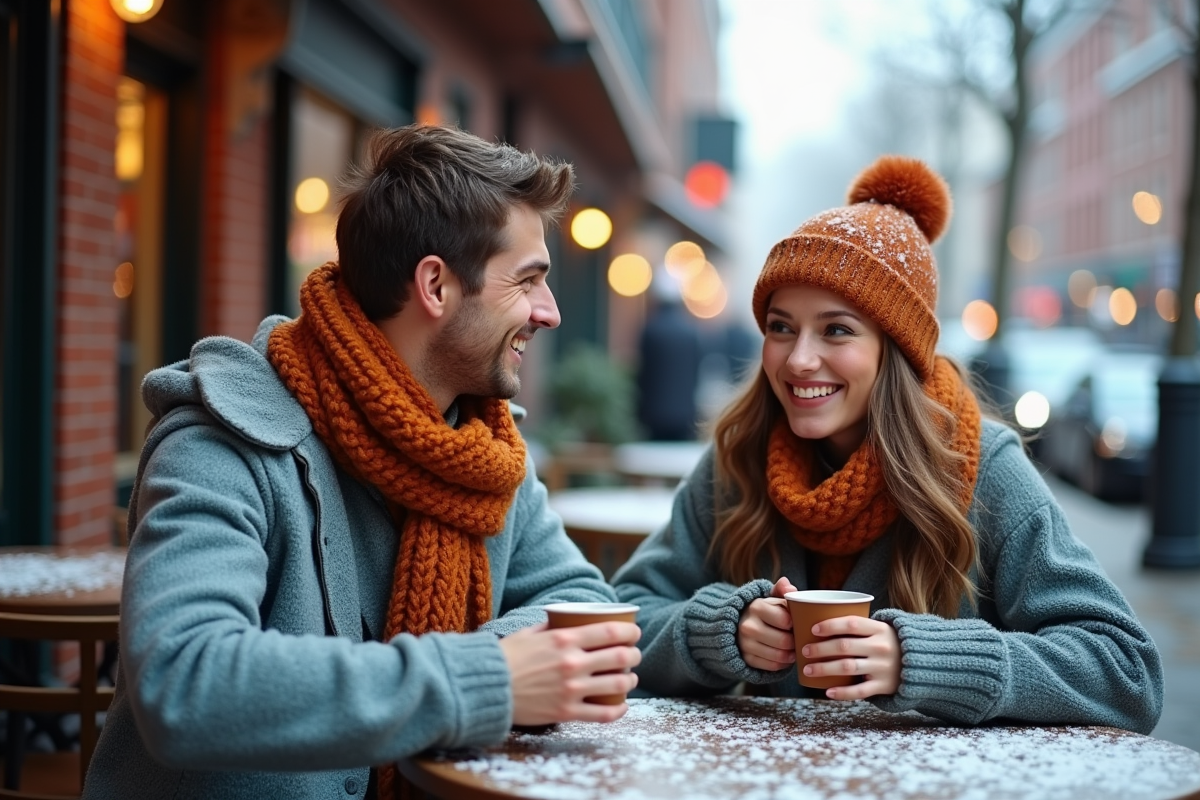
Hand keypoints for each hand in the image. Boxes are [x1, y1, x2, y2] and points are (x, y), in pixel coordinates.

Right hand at [499, 621, 641, 725]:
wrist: (487, 688)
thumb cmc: (505, 658)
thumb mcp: (529, 633)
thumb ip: (551, 627)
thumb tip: (564, 619)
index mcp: (564, 639)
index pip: (610, 631)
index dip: (630, 631)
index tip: (634, 632)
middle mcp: (572, 663)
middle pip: (620, 657)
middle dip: (634, 655)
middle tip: (634, 655)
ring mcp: (571, 689)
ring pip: (617, 685)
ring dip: (630, 680)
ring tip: (630, 678)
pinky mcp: (566, 712)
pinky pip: (603, 714)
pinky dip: (618, 710)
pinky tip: (622, 705)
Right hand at [737, 577, 798, 670]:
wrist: (738, 624)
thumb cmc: (764, 611)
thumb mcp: (771, 598)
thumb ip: (781, 590)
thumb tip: (787, 584)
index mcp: (756, 607)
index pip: (785, 620)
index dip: (796, 624)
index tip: (797, 623)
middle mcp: (748, 626)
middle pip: (784, 641)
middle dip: (796, 642)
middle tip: (800, 639)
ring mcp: (745, 644)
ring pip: (779, 656)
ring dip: (791, 654)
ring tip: (794, 648)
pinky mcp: (746, 659)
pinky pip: (773, 666)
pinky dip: (783, 663)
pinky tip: (785, 656)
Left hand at [800, 616, 900, 699]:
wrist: (923, 664)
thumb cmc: (890, 643)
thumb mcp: (881, 629)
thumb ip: (859, 626)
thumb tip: (820, 619)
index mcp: (880, 629)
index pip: (852, 623)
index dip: (831, 625)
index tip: (813, 629)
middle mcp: (881, 647)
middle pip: (844, 646)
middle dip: (820, 648)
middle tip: (804, 650)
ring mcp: (883, 668)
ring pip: (847, 668)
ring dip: (824, 669)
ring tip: (808, 670)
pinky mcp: (883, 686)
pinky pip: (859, 691)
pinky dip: (842, 692)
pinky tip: (827, 692)